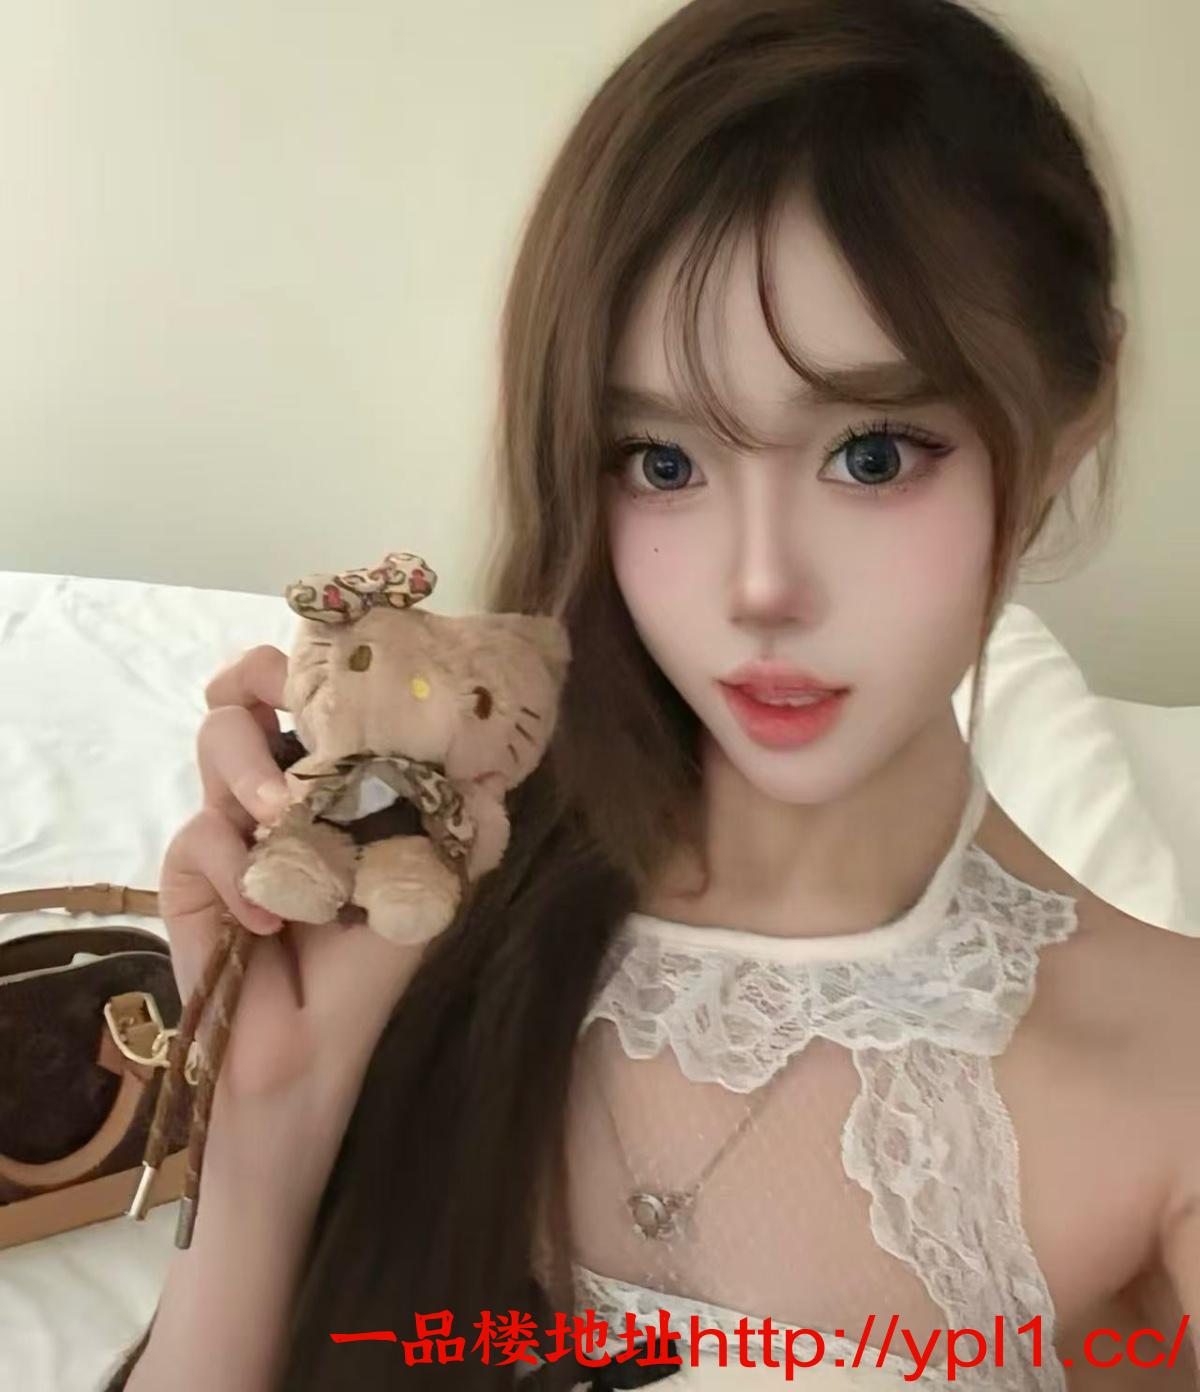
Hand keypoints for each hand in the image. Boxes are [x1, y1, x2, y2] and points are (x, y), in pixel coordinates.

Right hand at [159, 645, 428, 1108]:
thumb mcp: (432, 886)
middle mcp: (275, 786)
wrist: (316, 1047)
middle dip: (255, 677)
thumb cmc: (374, 963)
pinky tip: (268, 920)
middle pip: (244, 693)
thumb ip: (465, 827)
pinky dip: (233, 873)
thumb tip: (498, 775)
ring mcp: (227, 824)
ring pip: (216, 741)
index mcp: (332, 779)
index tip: (342, 659)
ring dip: (251, 770)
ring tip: (284, 819)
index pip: (312, 693)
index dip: (315, 661)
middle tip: (281, 700)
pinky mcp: (187, 872)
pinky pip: (198, 835)